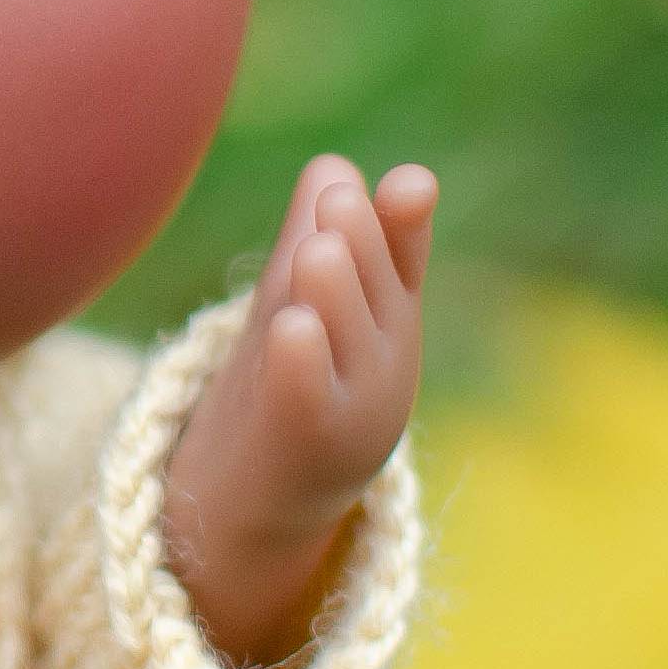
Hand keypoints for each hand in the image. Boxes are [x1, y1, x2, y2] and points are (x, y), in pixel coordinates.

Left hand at [160, 155, 437, 668]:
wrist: (258, 501)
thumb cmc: (287, 384)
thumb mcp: (307, 304)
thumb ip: (319, 238)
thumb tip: (331, 166)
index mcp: (389, 317)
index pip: (404, 258)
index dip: (405, 223)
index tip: (409, 186)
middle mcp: (386, 360)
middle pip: (375, 287)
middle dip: (355, 243)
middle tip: (335, 202)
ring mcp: (355, 405)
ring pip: (345, 333)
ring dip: (330, 291)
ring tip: (314, 252)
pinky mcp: (309, 441)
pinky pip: (307, 393)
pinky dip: (301, 359)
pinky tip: (291, 327)